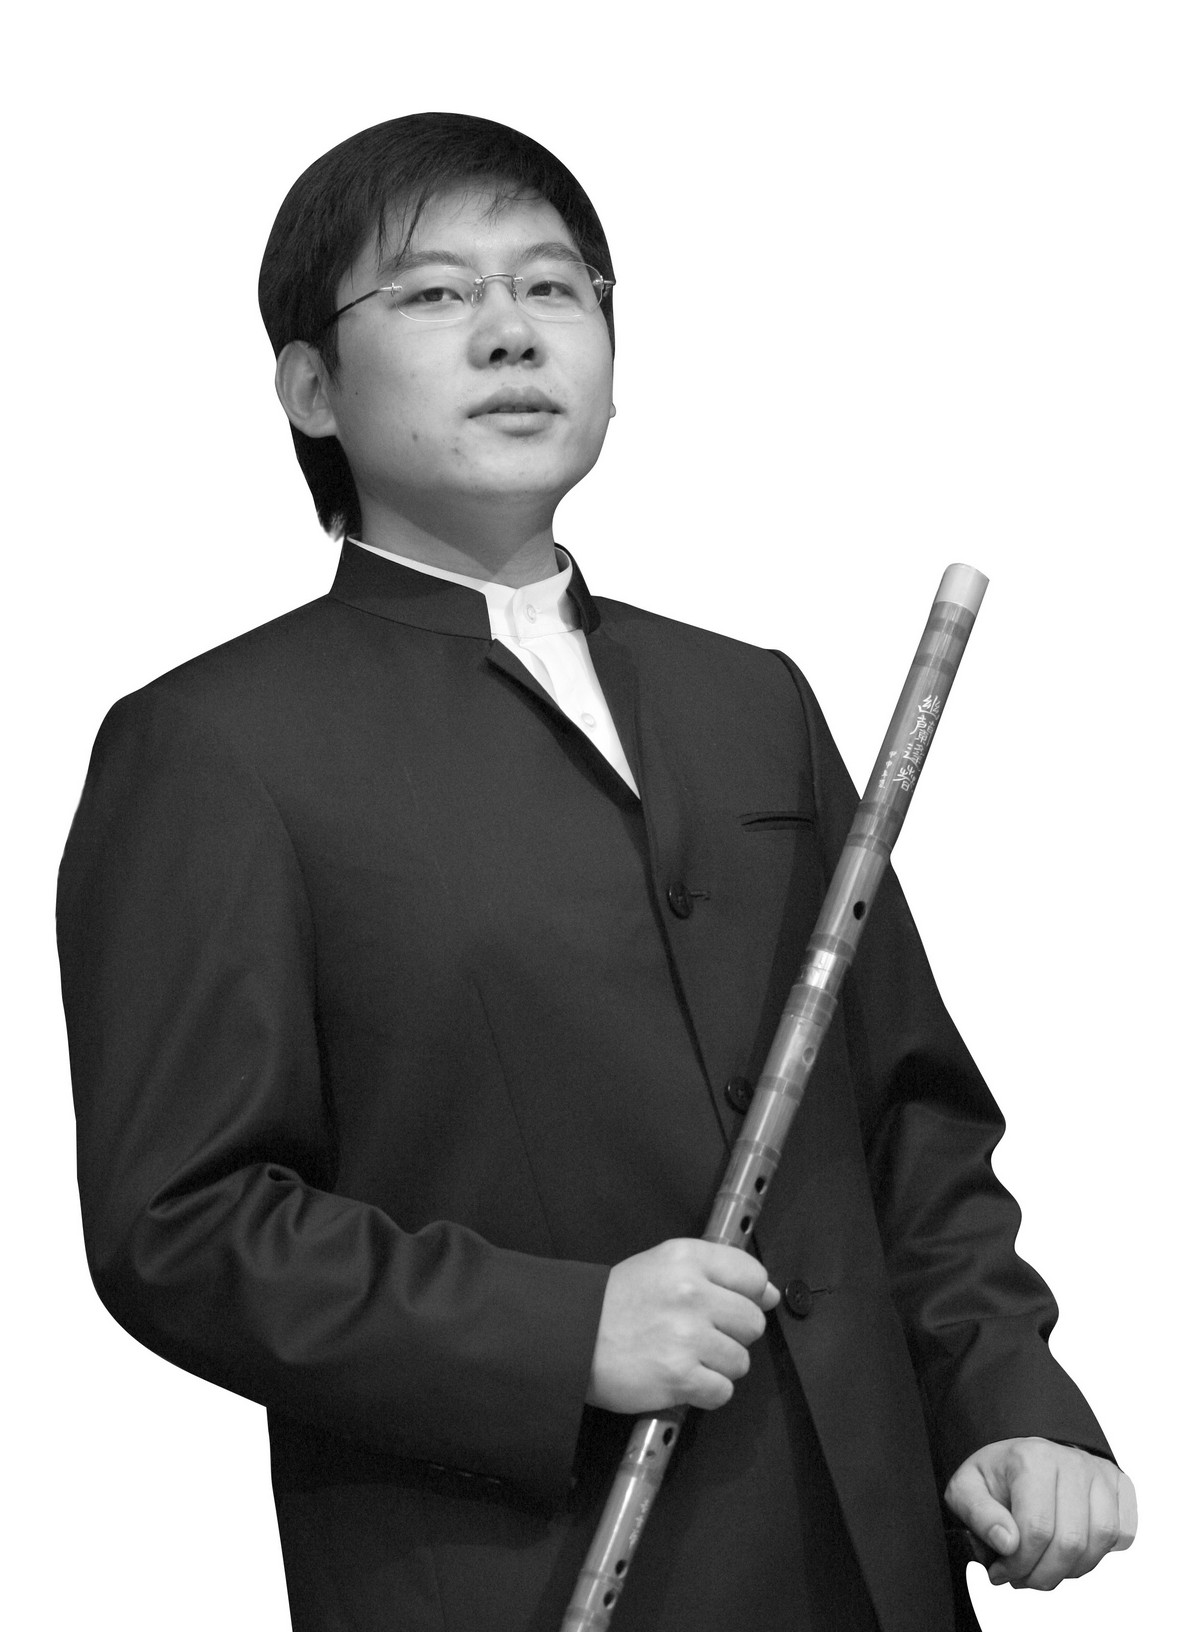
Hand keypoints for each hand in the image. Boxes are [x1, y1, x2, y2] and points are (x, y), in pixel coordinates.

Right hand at [586, 1238, 779, 1413]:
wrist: (572, 1337)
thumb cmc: (618, 1301)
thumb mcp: (662, 1265)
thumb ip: (716, 1272)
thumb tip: (769, 1295)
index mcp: (688, 1258)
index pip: (753, 1276)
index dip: (750, 1296)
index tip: (733, 1307)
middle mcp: (692, 1293)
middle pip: (753, 1323)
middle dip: (733, 1335)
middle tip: (701, 1336)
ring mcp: (687, 1336)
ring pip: (741, 1361)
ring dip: (718, 1366)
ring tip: (687, 1358)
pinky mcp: (680, 1376)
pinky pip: (722, 1391)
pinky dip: (706, 1392)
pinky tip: (682, 1379)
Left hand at [945, 1437, 1136, 1588]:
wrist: (1022, 1455)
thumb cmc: (996, 1475)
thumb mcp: (966, 1489)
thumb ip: (979, 1515)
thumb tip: (1007, 1543)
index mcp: (1031, 1459)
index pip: (1036, 1529)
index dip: (1019, 1564)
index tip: (1000, 1572)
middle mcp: (1070, 1462)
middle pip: (1069, 1542)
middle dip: (1042, 1574)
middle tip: (1020, 1577)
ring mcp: (1098, 1473)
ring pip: (1097, 1543)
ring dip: (1068, 1570)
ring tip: (1042, 1567)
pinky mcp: (1118, 1486)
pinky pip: (1119, 1535)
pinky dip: (1094, 1555)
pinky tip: (1068, 1552)